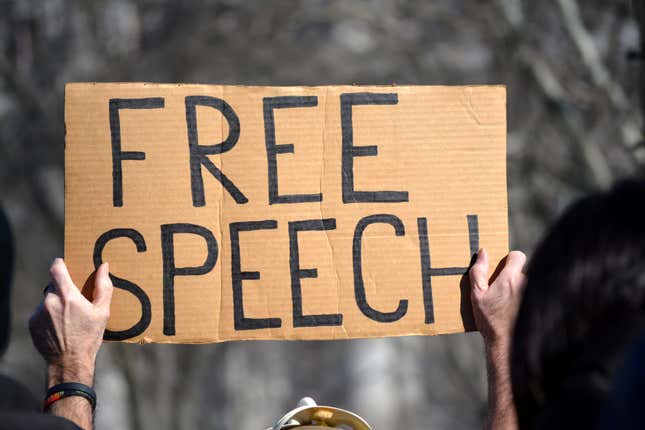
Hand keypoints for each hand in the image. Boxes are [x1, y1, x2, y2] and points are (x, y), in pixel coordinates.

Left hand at [29, 259, 112, 386]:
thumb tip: (104, 266)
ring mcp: (39, 312)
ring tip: (68, 319)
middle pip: (53, 285)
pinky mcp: (32, 323)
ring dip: (55, 303)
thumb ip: (104, 287)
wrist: (69, 362)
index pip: (56, 268)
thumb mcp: (102, 312)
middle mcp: (50, 301)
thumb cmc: (89, 337)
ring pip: (47, 299)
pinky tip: (59, 327)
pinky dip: (48, 315)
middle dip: (63, 289)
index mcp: (68, 296)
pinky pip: (40, 312)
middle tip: (74, 300)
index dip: (60, 264)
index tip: (65, 265)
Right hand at [470, 249, 524, 429]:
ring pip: (529, 284)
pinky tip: (520, 312)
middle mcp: (527, 284)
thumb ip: (479, 271)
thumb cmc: (490, 320)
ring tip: (511, 305)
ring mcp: (536, 294)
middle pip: (523, 271)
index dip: (511, 260)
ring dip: (522, 290)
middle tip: (504, 292)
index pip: (518, 255)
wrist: (507, 344)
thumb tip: (483, 252)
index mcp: (511, 278)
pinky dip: (530, 300)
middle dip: (515, 278)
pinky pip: (536, 295)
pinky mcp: (543, 304)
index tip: (504, 269)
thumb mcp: (477, 295)